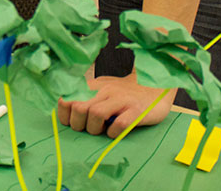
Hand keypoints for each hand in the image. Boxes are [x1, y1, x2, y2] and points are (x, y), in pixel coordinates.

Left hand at [57, 74, 175, 137]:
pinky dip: (113, 134)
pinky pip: (119, 125)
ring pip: (95, 114)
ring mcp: (122, 99)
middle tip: (87, 129)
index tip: (71, 122)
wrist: (157, 87)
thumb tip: (65, 110)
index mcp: (95, 86)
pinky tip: (115, 132)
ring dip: (94, 129)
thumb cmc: (126, 93)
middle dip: (77, 125)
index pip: (67, 97)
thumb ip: (87, 97)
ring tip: (102, 130)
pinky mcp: (137, 110)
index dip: (63, 114)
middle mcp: (106, 90)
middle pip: (78, 107)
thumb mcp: (103, 89)